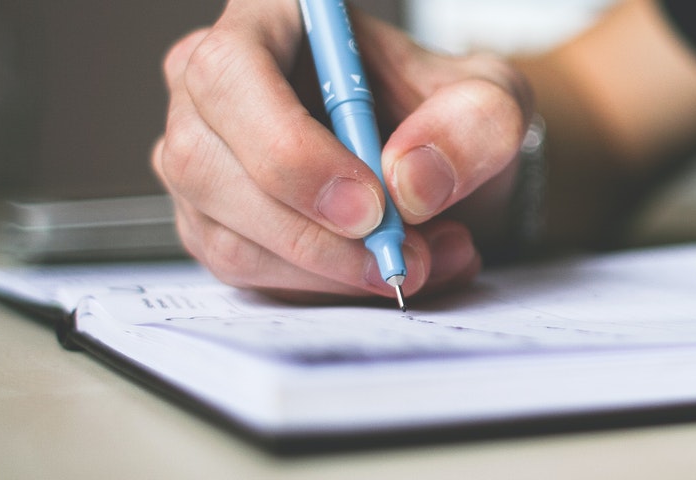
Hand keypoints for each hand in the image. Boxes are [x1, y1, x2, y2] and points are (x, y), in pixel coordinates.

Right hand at [152, 0, 531, 301]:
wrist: (443, 169)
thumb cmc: (448, 116)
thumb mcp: (492, 101)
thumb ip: (473, 123)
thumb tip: (411, 181)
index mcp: (269, 22)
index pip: (231, 74)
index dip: (289, 148)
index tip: (369, 205)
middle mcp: (213, 88)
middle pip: (205, 164)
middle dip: (314, 233)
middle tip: (404, 255)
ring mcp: (203, 161)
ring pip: (227, 236)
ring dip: (332, 271)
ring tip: (423, 261)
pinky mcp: (215, 226)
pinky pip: (249, 275)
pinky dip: (327, 290)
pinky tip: (388, 271)